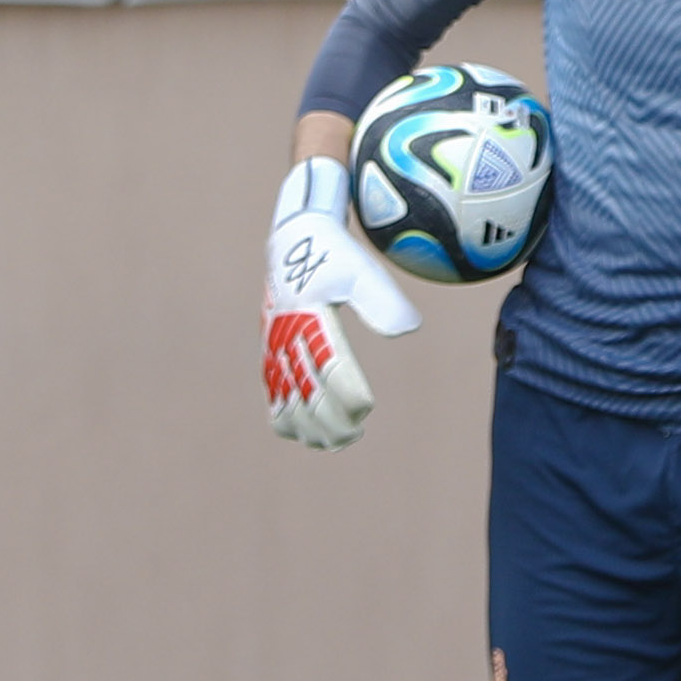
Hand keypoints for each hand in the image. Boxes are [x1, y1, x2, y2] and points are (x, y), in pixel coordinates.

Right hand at [262, 157, 422, 448]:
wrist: (294, 239)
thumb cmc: (334, 253)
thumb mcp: (360, 267)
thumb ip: (382, 299)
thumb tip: (409, 329)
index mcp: (310, 316)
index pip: (330, 366)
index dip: (348, 392)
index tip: (366, 406)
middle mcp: (287, 336)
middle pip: (307, 393)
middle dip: (331, 420)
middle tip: (356, 431)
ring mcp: (275, 347)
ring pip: (285, 400)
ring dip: (309, 427)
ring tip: (338, 441)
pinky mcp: (271, 352)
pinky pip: (272, 393)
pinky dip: (287, 420)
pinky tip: (309, 435)